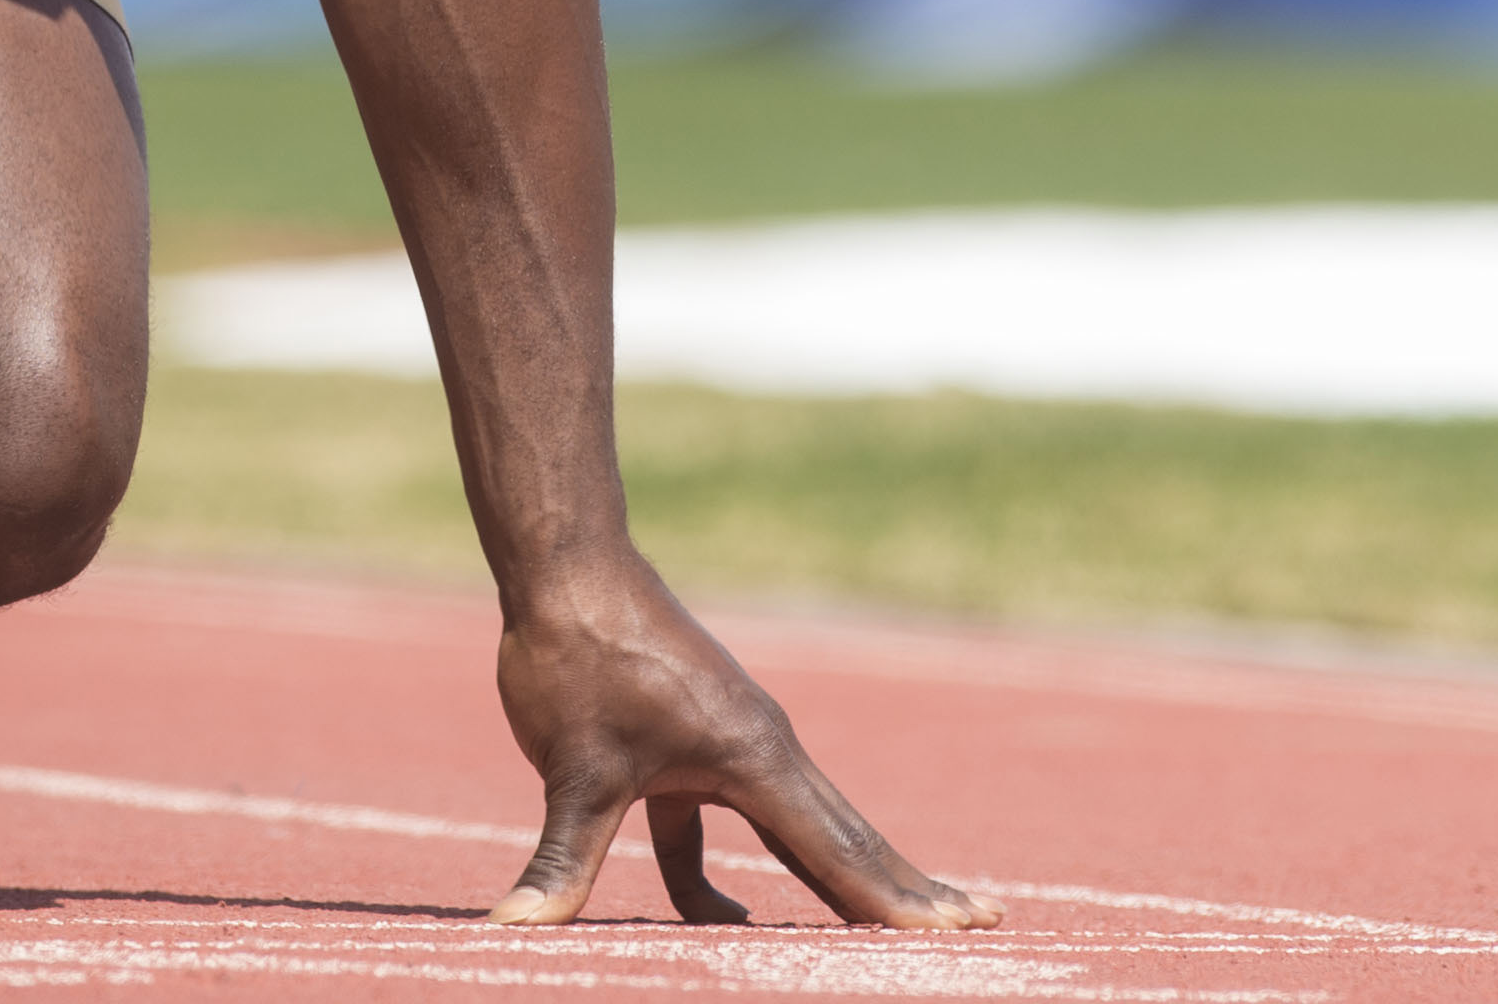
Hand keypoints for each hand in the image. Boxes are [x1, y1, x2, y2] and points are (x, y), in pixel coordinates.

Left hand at [486, 548, 987, 929]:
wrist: (564, 567)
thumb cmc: (579, 658)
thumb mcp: (572, 771)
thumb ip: (561, 861)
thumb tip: (517, 930)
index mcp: (753, 760)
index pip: (837, 854)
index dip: (891, 904)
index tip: (955, 930)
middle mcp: (761, 750)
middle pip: (847, 839)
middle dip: (906, 889)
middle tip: (980, 924)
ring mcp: (732, 742)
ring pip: (800, 828)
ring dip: (842, 878)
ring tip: (902, 921)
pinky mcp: (691, 741)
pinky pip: (731, 820)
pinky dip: (728, 871)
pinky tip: (727, 915)